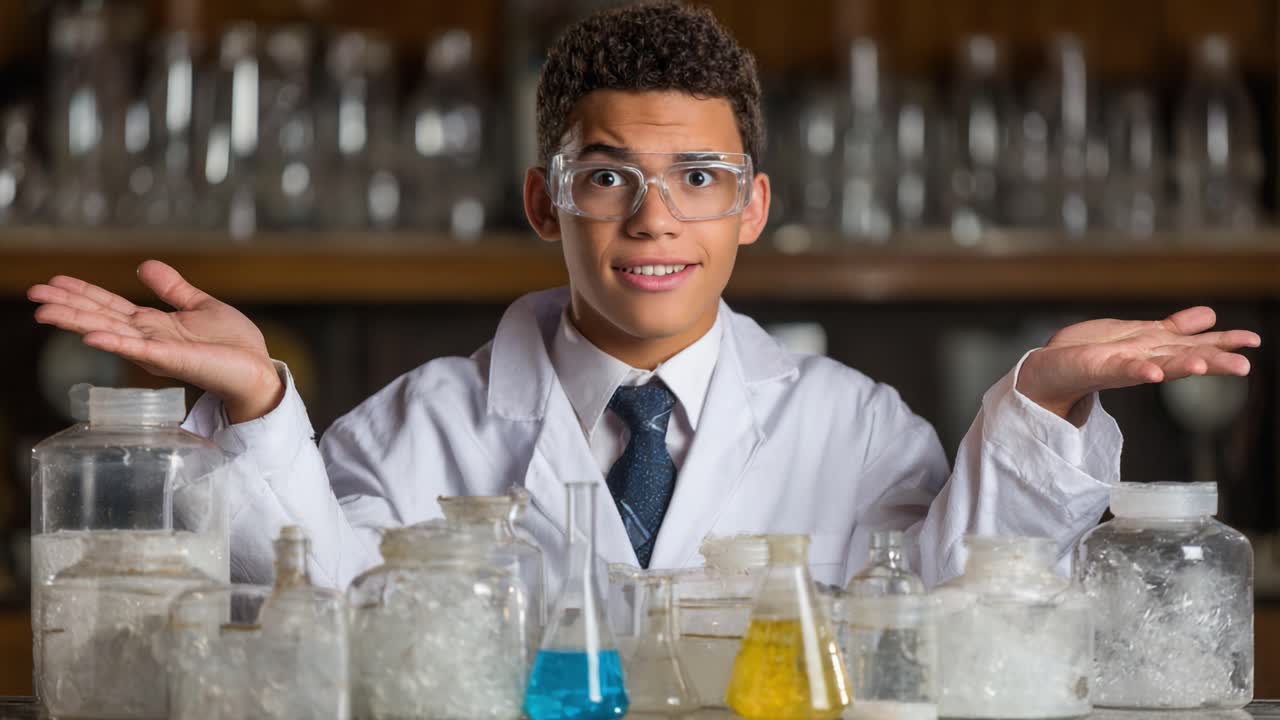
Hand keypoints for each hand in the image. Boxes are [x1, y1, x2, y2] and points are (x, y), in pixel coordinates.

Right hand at [28, 260, 283, 422]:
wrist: (256, 369)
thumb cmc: (232, 345)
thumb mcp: (199, 306)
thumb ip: (172, 288)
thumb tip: (144, 265)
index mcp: (154, 324)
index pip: (110, 306)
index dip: (82, 293)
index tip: (53, 281)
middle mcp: (148, 337)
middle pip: (100, 317)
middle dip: (67, 305)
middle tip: (33, 294)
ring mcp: (157, 349)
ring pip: (109, 331)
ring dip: (77, 321)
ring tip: (44, 311)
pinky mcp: (171, 359)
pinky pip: (138, 349)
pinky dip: (114, 342)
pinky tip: (90, 336)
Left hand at [1017, 306, 1260, 424]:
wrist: (1046, 371)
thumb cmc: (1090, 353)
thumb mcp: (1136, 333)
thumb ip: (1172, 328)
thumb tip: (1210, 317)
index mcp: (1154, 349)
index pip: (1194, 343)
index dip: (1223, 342)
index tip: (1254, 342)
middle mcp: (1144, 359)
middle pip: (1184, 357)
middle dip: (1214, 361)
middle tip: (1244, 366)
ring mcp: (1122, 365)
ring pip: (1158, 364)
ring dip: (1180, 366)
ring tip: (1202, 364)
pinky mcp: (1098, 368)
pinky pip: (1121, 369)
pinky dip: (1138, 370)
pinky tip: (1153, 372)